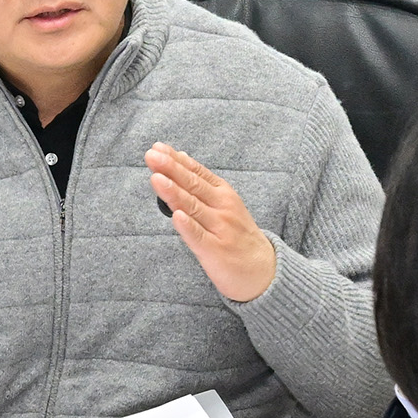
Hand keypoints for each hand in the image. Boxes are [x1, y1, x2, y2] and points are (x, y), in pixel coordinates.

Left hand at [147, 144, 276, 303]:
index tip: (157, 148)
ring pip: (193, 207)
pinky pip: (199, 237)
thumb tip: (179, 158)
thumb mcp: (224, 204)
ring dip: (174, 192)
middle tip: (151, 156)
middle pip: (193, 185)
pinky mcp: (216, 251)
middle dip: (170, 169)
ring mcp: (220, 229)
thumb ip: (201, 184)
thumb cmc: (238, 236)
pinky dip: (188, 226)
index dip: (176, 159)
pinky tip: (176, 216)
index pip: (197, 172)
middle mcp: (222, 208)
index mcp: (223, 194)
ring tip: (156, 178)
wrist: (266, 270)